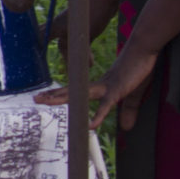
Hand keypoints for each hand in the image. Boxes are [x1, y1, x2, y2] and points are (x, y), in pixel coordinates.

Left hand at [36, 45, 158, 128]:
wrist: (144, 50)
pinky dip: (98, 115)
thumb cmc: (138, 69)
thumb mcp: (132, 95)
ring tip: (47, 103)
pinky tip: (91, 126)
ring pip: (80, 94)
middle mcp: (99, 85)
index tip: (44, 97)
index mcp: (100, 86)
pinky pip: (105, 105)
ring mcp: (106, 87)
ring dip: (63, 99)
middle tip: (35, 98)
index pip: (75, 90)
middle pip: (71, 91)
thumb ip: (128, 111)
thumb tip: (126, 128)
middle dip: (53, 95)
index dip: (60, 93)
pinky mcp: (117, 90)